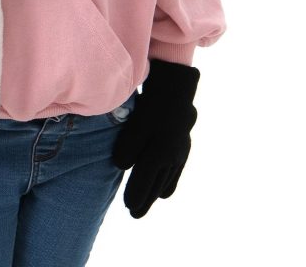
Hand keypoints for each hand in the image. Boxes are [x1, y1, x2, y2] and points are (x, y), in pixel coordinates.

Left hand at [112, 59, 199, 217]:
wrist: (176, 91)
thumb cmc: (152, 106)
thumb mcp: (136, 125)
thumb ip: (127, 148)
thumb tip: (121, 167)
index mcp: (160, 154)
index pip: (145, 181)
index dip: (136, 195)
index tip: (128, 207)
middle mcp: (172, 157)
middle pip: (157, 186)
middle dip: (146, 200)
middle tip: (135, 214)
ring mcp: (180, 153)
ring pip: (167, 180)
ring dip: (156, 193)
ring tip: (146, 202)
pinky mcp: (183, 148)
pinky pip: (175, 172)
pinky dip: (167, 183)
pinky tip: (164, 189)